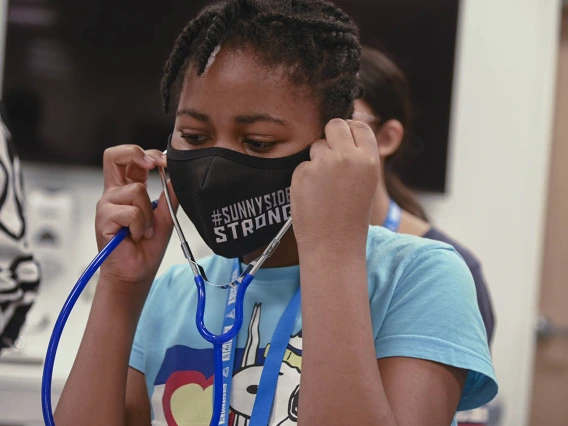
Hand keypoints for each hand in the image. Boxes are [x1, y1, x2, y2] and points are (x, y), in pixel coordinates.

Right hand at [95, 145, 176, 293]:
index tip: (165, 162)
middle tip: (153, 164)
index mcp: (128, 190)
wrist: (137, 272)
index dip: (147, 153)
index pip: (128, 158)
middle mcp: (114, 194)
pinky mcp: (103, 218)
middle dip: (135, 153)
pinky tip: (136, 236)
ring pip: (136, 190)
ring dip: (148, 214)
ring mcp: (107, 205)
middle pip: (114, 156)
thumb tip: (177, 175)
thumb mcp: (166, 216)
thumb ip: (170, 196)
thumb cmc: (147, 247)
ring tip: (144, 230)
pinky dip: (140, 226)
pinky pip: (131, 212)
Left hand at [291, 119, 378, 252]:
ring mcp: (324, 163)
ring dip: (318, 159)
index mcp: (369, 160)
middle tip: (330, 155)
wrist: (333, 244)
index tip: (345, 140)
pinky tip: (313, 195)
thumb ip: (358, 157)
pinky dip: (306, 176)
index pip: (359, 126)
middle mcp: (348, 157)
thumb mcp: (366, 182)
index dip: (350, 131)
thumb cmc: (351, 216)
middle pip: (335, 125)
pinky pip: (303, 164)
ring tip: (325, 187)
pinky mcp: (304, 172)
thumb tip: (345, 130)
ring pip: (317, 145)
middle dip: (331, 135)